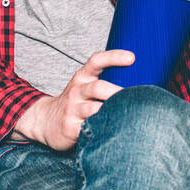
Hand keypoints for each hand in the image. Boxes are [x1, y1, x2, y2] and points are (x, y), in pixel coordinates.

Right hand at [15, 50, 134, 150]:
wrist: (46, 120)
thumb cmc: (75, 101)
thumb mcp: (85, 85)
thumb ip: (107, 81)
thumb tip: (144, 80)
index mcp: (82, 77)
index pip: (96, 61)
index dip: (113, 57)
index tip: (132, 57)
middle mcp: (77, 90)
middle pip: (98, 87)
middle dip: (117, 92)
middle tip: (137, 98)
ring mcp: (72, 109)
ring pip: (94, 109)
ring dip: (112, 112)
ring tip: (128, 116)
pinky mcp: (70, 127)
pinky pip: (88, 128)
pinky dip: (102, 129)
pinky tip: (115, 131)